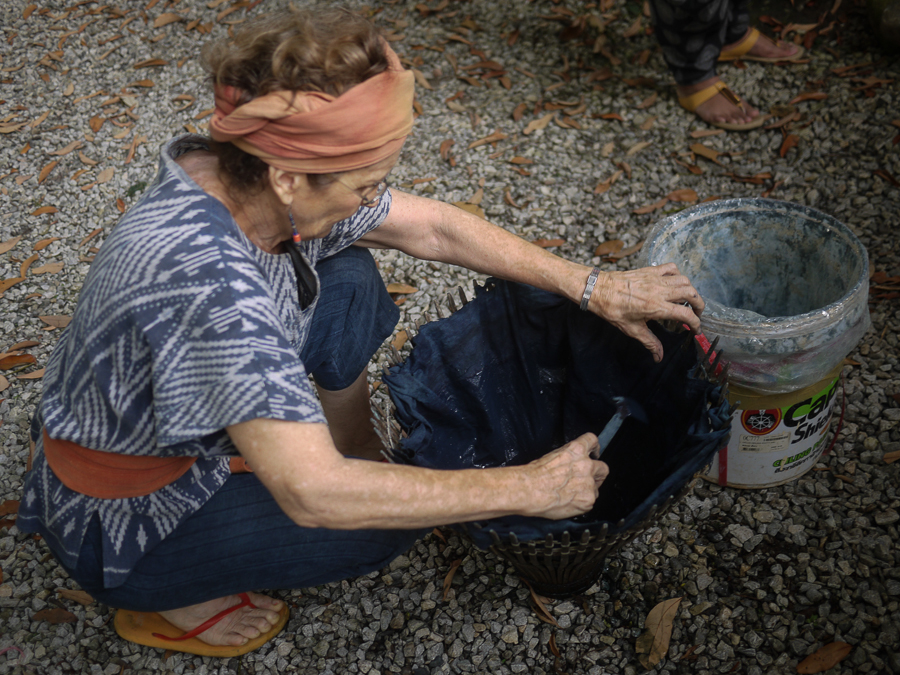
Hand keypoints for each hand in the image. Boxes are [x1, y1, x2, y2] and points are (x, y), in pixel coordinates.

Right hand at [523, 433, 608, 519]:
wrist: (530, 490)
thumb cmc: (535, 474)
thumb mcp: (552, 456)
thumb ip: (567, 458)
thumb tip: (569, 464)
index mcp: (576, 450)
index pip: (593, 441)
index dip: (595, 448)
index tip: (594, 453)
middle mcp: (586, 465)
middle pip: (603, 468)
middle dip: (597, 473)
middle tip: (589, 479)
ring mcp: (589, 483)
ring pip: (596, 487)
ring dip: (588, 490)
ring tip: (573, 494)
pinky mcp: (588, 500)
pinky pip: (590, 502)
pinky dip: (582, 503)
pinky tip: (570, 502)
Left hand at [588, 263, 703, 361]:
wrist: (598, 289)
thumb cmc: (613, 310)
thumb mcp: (632, 329)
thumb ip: (650, 342)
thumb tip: (659, 357)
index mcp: (657, 307)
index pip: (686, 314)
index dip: (695, 323)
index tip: (695, 329)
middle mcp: (660, 291)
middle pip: (691, 294)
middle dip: (699, 305)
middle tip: (696, 314)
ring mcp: (656, 279)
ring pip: (684, 280)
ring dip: (690, 290)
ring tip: (687, 300)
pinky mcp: (650, 270)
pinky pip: (671, 268)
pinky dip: (677, 274)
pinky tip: (673, 283)